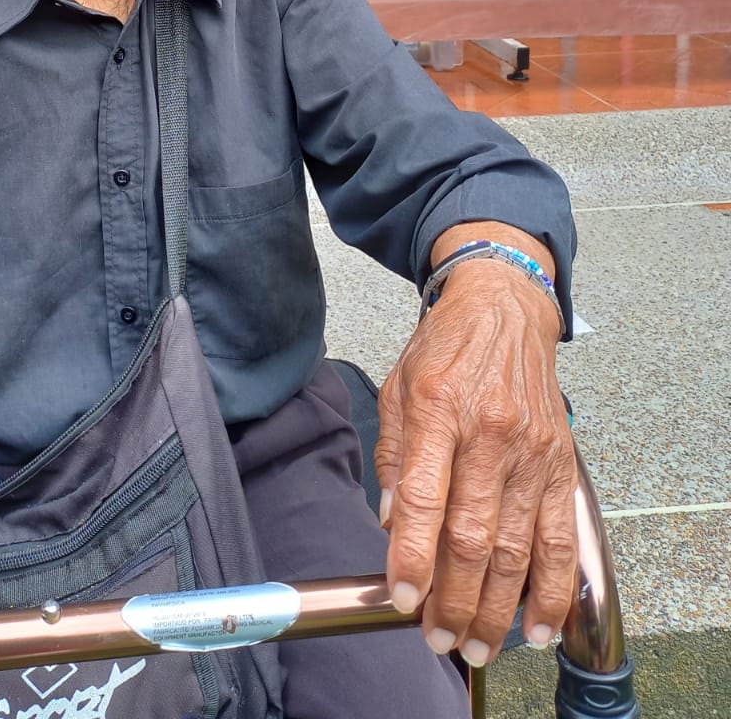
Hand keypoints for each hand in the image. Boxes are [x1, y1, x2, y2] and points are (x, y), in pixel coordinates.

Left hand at [375, 258, 576, 666]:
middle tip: (437, 639)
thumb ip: (394, 456)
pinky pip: (559, 539)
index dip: (413, 557)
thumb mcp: (398, 386)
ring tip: (475, 645)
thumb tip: (394, 524)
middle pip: (472, 535)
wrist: (504, 309)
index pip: (426, 498)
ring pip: (516, 547)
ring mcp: (530, 451)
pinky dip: (551, 590)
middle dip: (453, 599)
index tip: (403, 599)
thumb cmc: (445, 348)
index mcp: (437, 408)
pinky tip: (536, 626)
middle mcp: (488, 431)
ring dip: (495, 607)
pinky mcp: (560, 464)